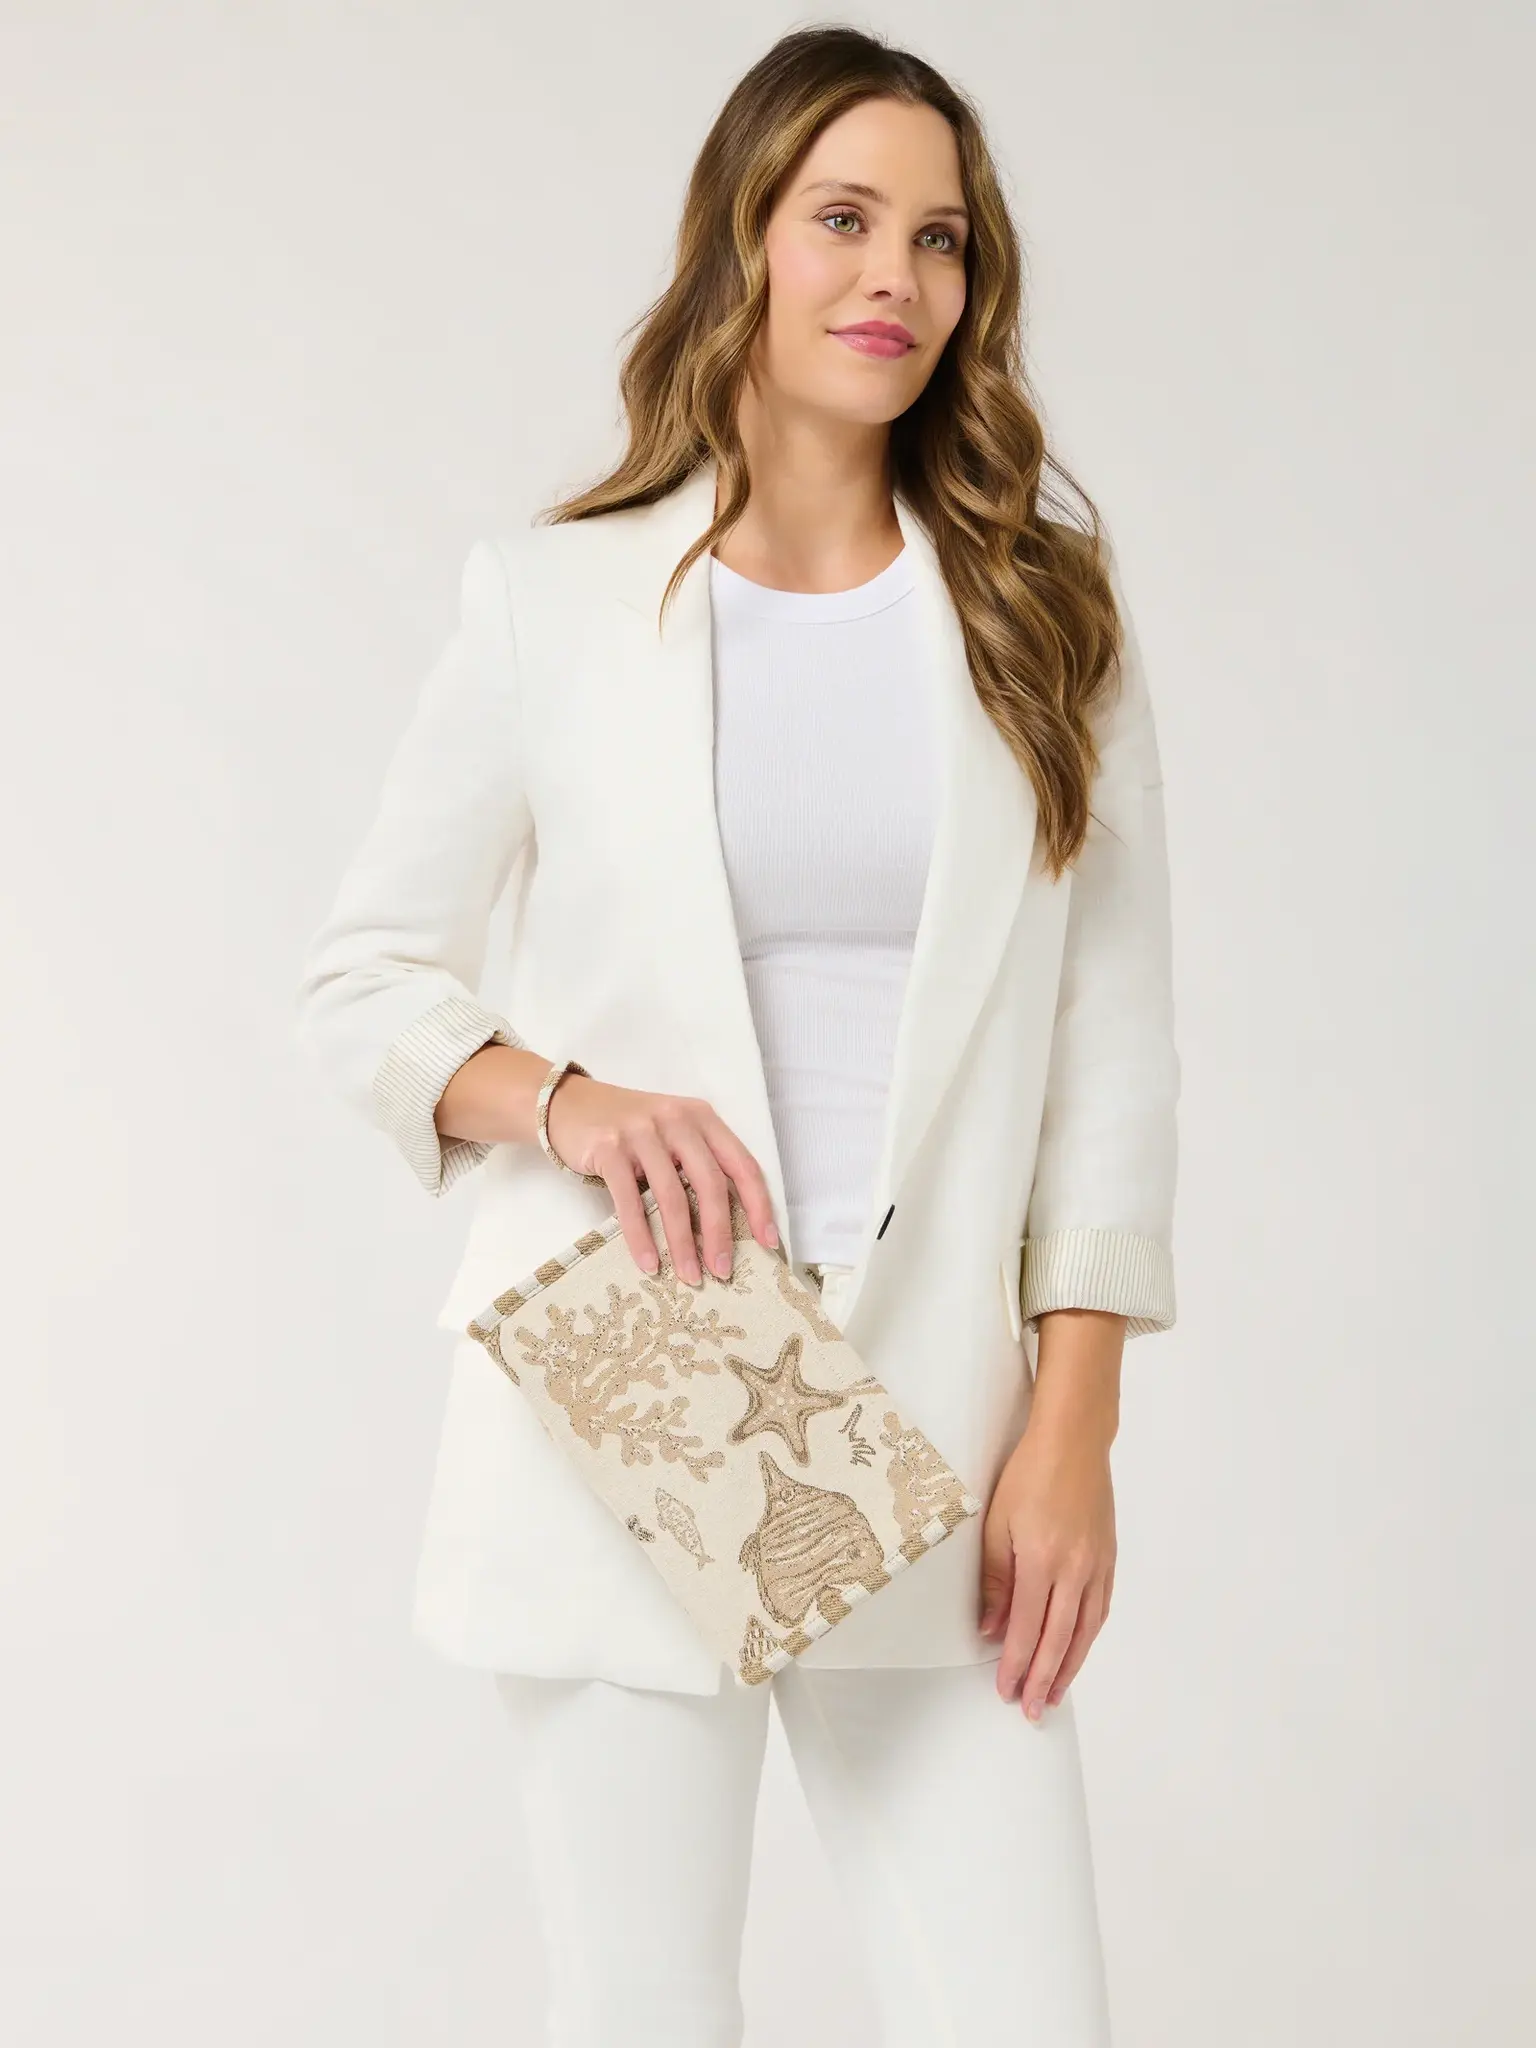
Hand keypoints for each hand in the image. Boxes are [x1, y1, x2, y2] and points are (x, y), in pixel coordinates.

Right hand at [545, 1075, 779, 1282]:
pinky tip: (648, 1264)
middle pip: (711, 1183)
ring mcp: (642, 1132)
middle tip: (722, 1272)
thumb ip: (698, 1164)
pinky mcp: (609, 1148)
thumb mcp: (672, 1134)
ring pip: (672, 1196)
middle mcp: (677, 1120)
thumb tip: (726, 1228)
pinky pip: (629, 1201)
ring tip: (689, 1276)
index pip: (742, 1165)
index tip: (768, 1244)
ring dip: (682, 1243)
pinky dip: (641, 1237)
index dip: (759, 1206)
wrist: (569, 1104)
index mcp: (702, 1118)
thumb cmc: (629, 1129)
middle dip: (720, 1233)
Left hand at [976, 1408, 1116, 1719]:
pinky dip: (1088, 1637)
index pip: (1028, 1629)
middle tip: (1031, 1710)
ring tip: (1054, 1695)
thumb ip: (995, 1578)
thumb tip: (990, 1627)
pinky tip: (1079, 1651)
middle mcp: (1075, 1569)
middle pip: (1059, 1639)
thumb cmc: (1029, 1474)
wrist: (1074, 1440)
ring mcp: (1097, 1565)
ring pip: (1085, 1631)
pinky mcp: (1108, 1558)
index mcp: (1042, 1560)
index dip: (1016, 1664)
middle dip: (1043, 1679)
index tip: (1005, 1690)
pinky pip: (1100, 1609)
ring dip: (1070, 1667)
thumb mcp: (997, 1522)